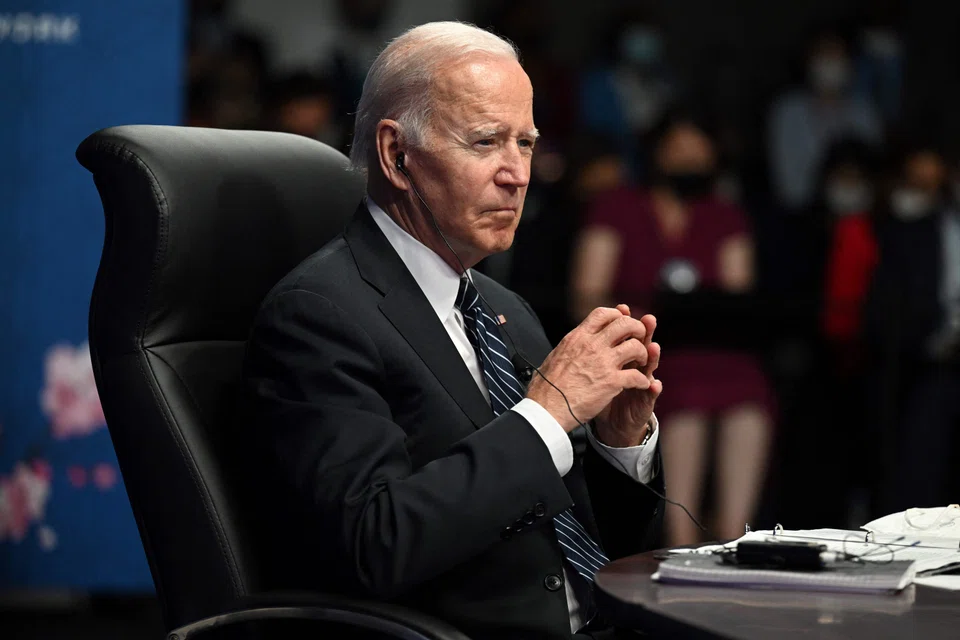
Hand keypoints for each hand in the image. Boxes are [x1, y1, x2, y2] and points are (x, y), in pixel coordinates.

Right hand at [526, 307, 650, 431]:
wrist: (546, 408)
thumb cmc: (546, 387)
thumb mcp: (555, 355)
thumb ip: (569, 347)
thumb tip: (569, 345)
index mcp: (577, 338)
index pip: (603, 313)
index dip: (617, 316)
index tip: (621, 324)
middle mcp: (592, 346)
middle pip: (625, 324)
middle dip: (637, 329)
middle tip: (639, 339)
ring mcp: (603, 363)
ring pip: (635, 347)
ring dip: (643, 354)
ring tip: (641, 362)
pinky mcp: (611, 382)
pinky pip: (637, 375)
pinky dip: (643, 380)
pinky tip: (641, 384)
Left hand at [594, 306, 661, 447]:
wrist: (611, 423)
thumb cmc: (599, 394)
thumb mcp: (594, 370)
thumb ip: (593, 352)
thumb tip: (583, 330)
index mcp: (621, 356)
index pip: (625, 333)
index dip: (624, 320)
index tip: (622, 308)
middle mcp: (635, 366)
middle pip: (641, 343)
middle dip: (644, 331)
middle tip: (647, 319)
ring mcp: (642, 382)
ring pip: (650, 366)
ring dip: (653, 356)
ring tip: (654, 347)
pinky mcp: (645, 401)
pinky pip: (650, 394)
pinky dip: (653, 388)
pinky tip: (654, 384)